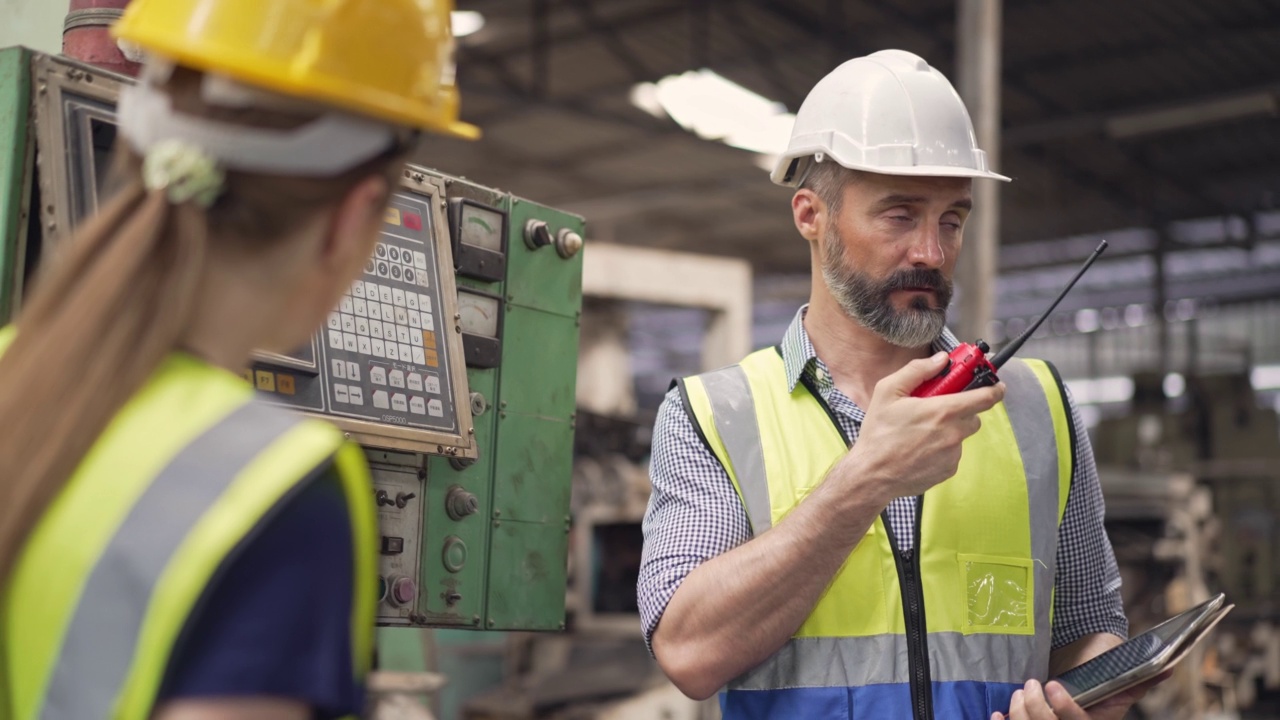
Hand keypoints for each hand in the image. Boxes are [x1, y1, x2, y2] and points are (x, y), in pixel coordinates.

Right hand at [838, 352, 1004, 501]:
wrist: (872, 475)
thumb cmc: (878, 433)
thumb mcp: (888, 391)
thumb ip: (917, 370)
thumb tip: (940, 360)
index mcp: (943, 411)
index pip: (985, 398)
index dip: (994, 388)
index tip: (996, 385)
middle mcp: (953, 434)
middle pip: (973, 416)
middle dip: (961, 409)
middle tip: (938, 407)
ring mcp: (953, 454)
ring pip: (960, 435)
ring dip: (948, 429)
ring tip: (920, 432)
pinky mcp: (948, 470)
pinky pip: (952, 453)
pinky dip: (941, 448)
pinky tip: (919, 448)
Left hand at [993, 676, 1163, 719]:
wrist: (1082, 678)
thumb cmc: (1100, 679)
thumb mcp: (1119, 682)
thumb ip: (1138, 679)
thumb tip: (1166, 668)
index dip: (1064, 709)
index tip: (1051, 685)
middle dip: (1036, 710)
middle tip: (1029, 686)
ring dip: (1019, 714)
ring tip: (1017, 694)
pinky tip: (998, 714)